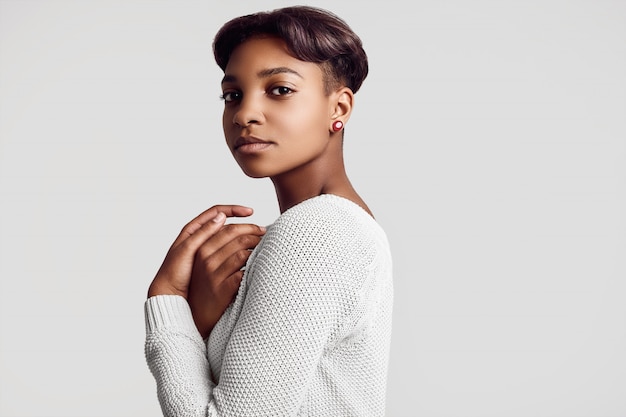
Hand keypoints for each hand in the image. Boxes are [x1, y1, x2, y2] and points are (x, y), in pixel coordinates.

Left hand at [147, 205, 259, 298]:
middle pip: (227, 224)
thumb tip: (221, 216)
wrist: (169, 293)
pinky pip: (228, 251)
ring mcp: (207, 249)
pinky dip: (240, 250)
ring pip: (230, 238)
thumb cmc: (173, 271)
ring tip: (259, 241)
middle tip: (260, 230)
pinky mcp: (211, 262)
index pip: (218, 211)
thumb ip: (204, 232)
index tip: (250, 212)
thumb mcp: (188, 249)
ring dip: (245, 237)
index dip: (234, 210)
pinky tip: (249, 253)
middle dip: (245, 225)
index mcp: (193, 229)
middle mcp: (202, 236)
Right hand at [187, 221, 265, 337]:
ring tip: (264, 251)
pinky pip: (243, 273)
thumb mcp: (205, 263)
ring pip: (242, 253)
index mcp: (201, 249)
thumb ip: (218, 246)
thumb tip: (243, 231)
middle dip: (255, 234)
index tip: (260, 228)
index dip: (247, 226)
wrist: (196, 315)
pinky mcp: (222, 289)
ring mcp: (213, 274)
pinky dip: (253, 268)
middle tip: (266, 236)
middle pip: (236, 238)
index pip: (227, 229)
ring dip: (256, 250)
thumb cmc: (206, 286)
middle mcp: (205, 259)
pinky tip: (258, 268)